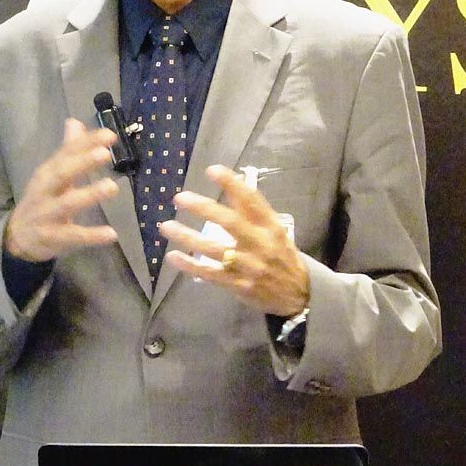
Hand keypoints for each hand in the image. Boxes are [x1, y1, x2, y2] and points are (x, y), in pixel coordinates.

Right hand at [3, 119, 118, 261]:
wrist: (17, 237)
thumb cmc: (42, 200)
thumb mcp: (51, 175)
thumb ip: (67, 150)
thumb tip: (75, 121)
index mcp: (47, 173)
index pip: (66, 153)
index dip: (86, 143)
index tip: (110, 135)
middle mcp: (45, 190)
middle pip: (61, 174)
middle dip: (82, 163)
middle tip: (105, 153)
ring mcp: (47, 214)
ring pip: (67, 204)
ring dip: (89, 195)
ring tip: (113, 187)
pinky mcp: (52, 237)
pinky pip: (73, 236)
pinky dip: (92, 236)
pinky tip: (111, 234)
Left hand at [160, 164, 309, 315]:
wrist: (299, 295)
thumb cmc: (282, 256)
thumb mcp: (275, 231)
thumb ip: (253, 210)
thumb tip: (236, 179)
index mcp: (271, 226)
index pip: (252, 200)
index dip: (232, 184)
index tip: (212, 170)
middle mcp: (260, 244)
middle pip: (230, 223)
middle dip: (204, 208)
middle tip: (180, 198)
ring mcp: (248, 266)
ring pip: (214, 249)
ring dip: (188, 237)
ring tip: (166, 226)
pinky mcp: (238, 285)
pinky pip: (210, 274)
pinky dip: (190, 265)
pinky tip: (173, 256)